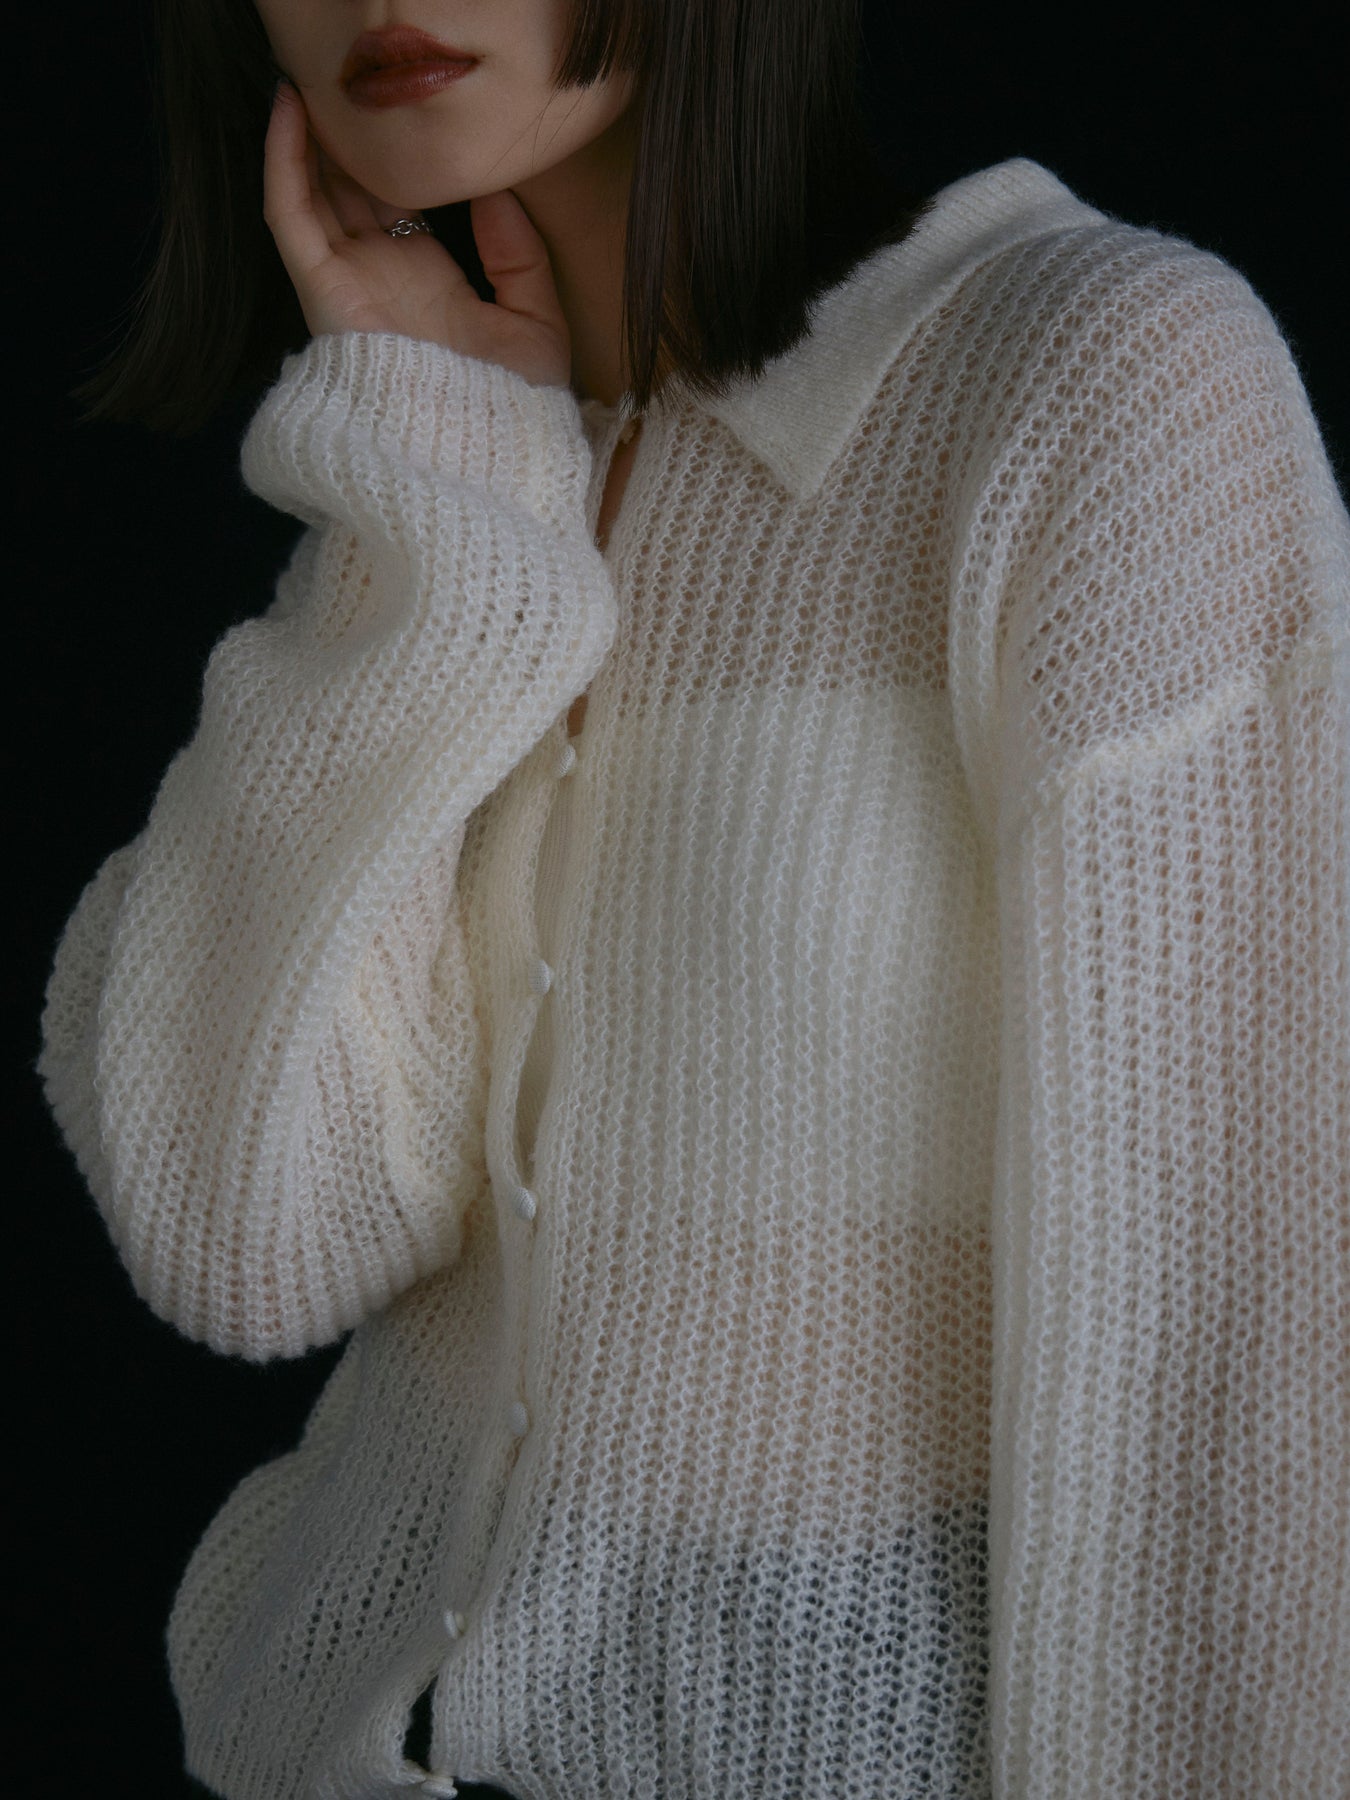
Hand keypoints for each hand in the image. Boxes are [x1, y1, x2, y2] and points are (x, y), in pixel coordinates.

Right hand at [262, 81, 571, 389]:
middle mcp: (382, 280)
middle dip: (347, 140)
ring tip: (314, 77)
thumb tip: (496, 190)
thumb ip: (519, 256)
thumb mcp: (535, 324)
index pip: (401, 208)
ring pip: (313, 193)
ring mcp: (348, 283)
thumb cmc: (512, 408)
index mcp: (429, 286)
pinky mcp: (322, 289)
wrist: (478, 457)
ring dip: (308, 136)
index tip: (405, 113)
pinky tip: (291, 109)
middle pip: (350, 192)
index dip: (397, 160)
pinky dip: (283, 160)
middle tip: (351, 83)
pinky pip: (289, 214)